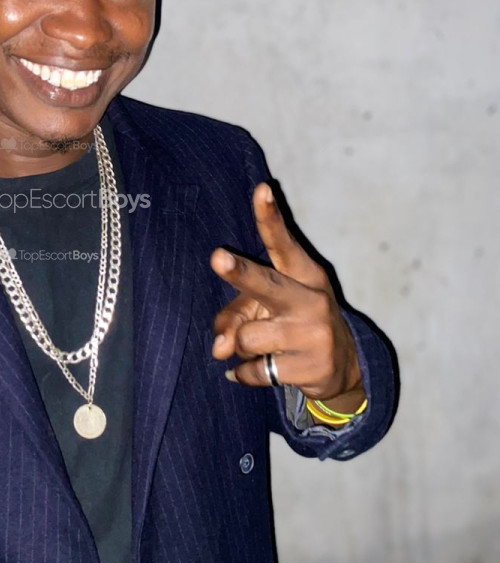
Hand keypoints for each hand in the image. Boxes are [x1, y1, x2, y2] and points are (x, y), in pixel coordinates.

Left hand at [209, 183, 362, 409]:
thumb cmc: (297, 325)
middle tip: (217, 257)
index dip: (270, 217)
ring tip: (262, 347)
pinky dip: (246, 373)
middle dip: (241, 273)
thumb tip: (220, 348)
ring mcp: (312, 336)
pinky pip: (253, 370)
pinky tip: (260, 369)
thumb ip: (237, 314)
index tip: (261, 190)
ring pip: (246, 337)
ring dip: (242, 346)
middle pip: (267, 285)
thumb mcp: (270, 310)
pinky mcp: (310, 369)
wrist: (346, 367)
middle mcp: (311, 300)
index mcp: (304, 274)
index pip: (282, 243)